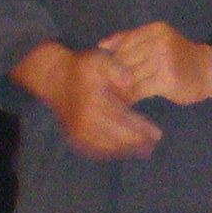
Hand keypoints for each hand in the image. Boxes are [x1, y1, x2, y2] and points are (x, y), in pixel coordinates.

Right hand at [17, 44, 159, 160]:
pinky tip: (124, 151)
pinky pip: (95, 150)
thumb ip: (117, 70)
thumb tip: (130, 85)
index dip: (141, 129)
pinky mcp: (73, 138)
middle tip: (153, 147)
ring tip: (143, 151)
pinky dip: (111, 152)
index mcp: (93, 103)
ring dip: (126, 151)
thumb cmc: (81, 69)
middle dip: (137, 144)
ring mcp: (77, 132)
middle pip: (116, 137)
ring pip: (107, 147)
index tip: (157, 134)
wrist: (53, 79)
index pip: (123, 119)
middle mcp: (84, 121)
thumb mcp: (99, 59)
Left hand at [101, 20, 211, 106]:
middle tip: (105, 87)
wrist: (210, 71)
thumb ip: (131, 39)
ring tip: (114, 95)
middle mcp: (159, 42)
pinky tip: (128, 101)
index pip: (123, 43)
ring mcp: (163, 61)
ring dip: (120, 88)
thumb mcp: (159, 39)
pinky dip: (131, 96)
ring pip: (130, 75)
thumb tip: (101, 45)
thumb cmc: (180, 56)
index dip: (112, 59)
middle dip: (114, 75)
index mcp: (155, 30)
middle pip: (124, 60)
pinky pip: (139, 89)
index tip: (105, 71)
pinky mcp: (166, 80)